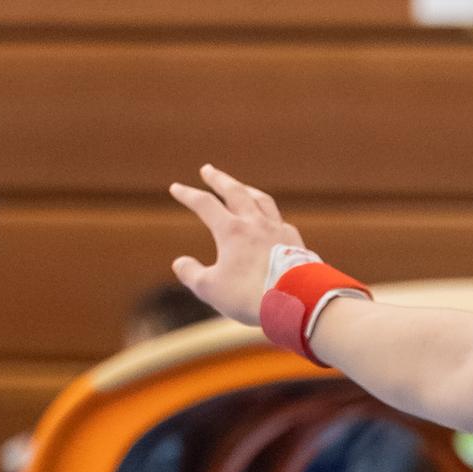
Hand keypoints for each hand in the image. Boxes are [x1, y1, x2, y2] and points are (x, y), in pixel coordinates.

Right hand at [169, 165, 307, 324]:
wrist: (297, 302)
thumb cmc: (251, 297)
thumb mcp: (211, 289)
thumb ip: (191, 274)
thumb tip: (179, 263)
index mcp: (231, 231)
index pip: (204, 204)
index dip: (188, 194)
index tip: (176, 188)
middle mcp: (255, 223)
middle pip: (234, 192)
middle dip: (218, 179)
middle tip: (208, 169)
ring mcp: (277, 230)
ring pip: (261, 200)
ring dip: (247, 190)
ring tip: (241, 187)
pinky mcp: (295, 242)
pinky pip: (280, 222)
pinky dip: (271, 216)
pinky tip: (270, 220)